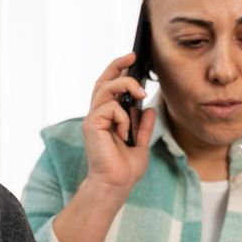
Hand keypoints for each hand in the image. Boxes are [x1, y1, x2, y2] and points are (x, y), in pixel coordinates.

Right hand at [81, 53, 157, 197]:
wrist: (116, 184)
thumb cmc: (124, 169)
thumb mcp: (141, 143)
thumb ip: (144, 126)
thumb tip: (149, 109)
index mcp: (106, 118)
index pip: (108, 87)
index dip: (117, 70)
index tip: (132, 58)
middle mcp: (97, 115)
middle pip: (103, 81)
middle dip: (117, 65)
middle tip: (133, 57)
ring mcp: (93, 119)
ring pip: (106, 88)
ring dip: (126, 86)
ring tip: (141, 95)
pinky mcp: (92, 124)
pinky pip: (111, 108)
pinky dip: (123, 118)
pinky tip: (124, 133)